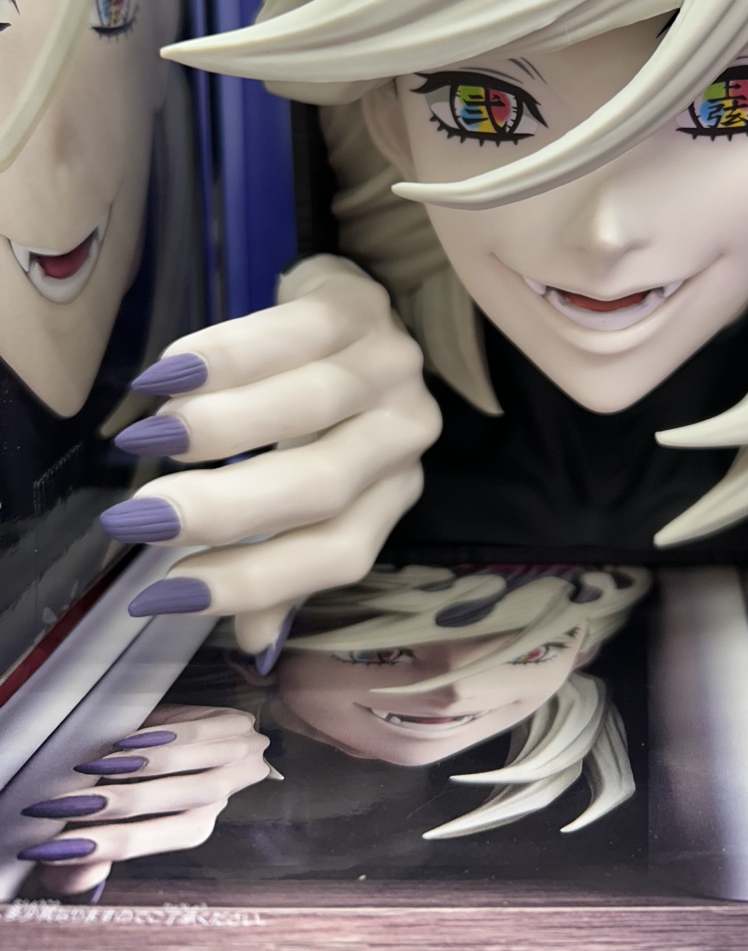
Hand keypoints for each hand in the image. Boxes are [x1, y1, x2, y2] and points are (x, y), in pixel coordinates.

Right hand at [18, 706, 270, 898]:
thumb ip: (87, 852)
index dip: (100, 847)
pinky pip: (205, 732)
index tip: (47, 850)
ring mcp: (234, 760)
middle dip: (119, 806)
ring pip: (194, 768)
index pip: (148, 841)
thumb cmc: (136, 774)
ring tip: (94, 769)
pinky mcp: (236, 724)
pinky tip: (127, 739)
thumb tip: (73, 870)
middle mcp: (217, 799)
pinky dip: (167, 737)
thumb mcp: (107, 814)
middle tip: (64, 805)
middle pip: (178, 806)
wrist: (174, 724)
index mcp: (190, 827)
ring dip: (143, 769)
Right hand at [101, 256, 438, 653]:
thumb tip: (252, 645)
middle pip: (321, 486)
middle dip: (225, 510)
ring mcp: (393, 366)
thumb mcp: (309, 487)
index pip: (338, 554)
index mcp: (391, 495)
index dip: (254, 582)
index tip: (158, 595)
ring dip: (221, 428)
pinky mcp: (363, 305)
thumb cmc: (321, 416)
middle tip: (138, 518)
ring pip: (309, 406)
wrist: (348, 308)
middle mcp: (405, 436)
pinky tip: (169, 373)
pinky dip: (227, 356)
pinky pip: (296, 332)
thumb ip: (282, 559)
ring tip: (148, 438)